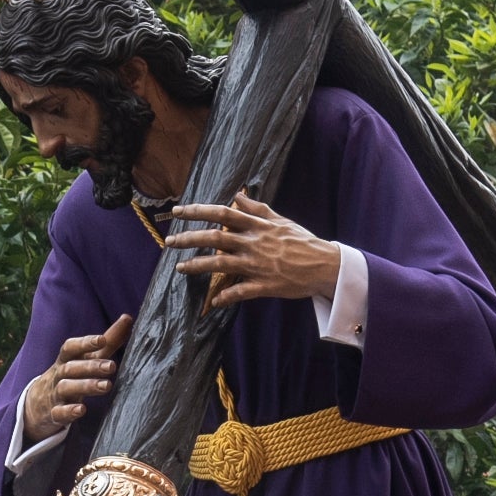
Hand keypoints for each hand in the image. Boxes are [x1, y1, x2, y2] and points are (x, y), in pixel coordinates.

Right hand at [20, 314, 130, 442]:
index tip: (101, 340)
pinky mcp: (53, 414)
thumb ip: (107, 341)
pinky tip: (82, 410)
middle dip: (91, 366)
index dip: (85, 343)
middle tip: (112, 366)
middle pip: (72, 367)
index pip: (71, 347)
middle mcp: (59, 374)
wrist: (37, 405)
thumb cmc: (70, 375)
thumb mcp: (85, 358)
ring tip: (106, 386)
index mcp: (67, 359)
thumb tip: (128, 318)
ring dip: (86, 386)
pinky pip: (59, 412)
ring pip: (67, 387)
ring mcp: (55, 394)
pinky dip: (69, 411)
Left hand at [166, 192, 339, 309]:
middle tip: (169, 242)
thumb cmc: (303, 241)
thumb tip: (238, 194)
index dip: (198, 211)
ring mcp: (259, 265)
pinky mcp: (265, 286)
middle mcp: (254, 243)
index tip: (178, 211)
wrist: (326, 265)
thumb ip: (258, 208)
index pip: (223, 213)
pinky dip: (226, 297)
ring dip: (198, 266)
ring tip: (179, 268)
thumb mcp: (281, 220)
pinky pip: (241, 292)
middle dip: (189, 239)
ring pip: (221, 264)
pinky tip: (213, 301)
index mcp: (258, 226)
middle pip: (215, 238)